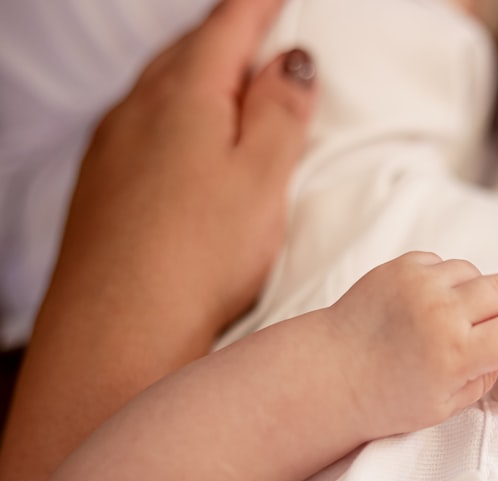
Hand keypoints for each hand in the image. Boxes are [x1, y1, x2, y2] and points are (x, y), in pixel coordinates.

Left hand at [1, 0, 316, 480]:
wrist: (117, 327)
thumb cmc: (197, 255)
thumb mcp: (262, 178)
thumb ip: (280, 113)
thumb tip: (291, 62)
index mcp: (185, 95)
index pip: (228, 27)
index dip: (261, 6)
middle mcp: (138, 108)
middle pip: (189, 50)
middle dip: (228, 33)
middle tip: (261, 25)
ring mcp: (112, 145)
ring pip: (161, 85)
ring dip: (197, 71)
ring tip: (228, 76)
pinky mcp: (102, 184)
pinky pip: (141, 122)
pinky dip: (172, 111)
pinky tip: (183, 137)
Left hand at [327, 253, 497, 441]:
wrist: (331, 374)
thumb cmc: (387, 398)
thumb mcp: (446, 406)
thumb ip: (486, 375)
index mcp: (456, 353)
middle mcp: (441, 313)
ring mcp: (419, 284)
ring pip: (474, 272)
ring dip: (479, 288)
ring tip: (464, 311)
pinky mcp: (400, 268)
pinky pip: (441, 263)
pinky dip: (445, 279)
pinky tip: (433, 301)